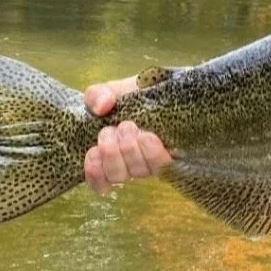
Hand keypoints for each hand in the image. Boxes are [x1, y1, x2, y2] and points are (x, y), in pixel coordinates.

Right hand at [83, 76, 172, 194]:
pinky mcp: (175, 157)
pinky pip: (161, 167)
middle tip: (116, 129)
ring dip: (130, 149)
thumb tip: (102, 106)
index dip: (95, 172)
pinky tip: (147, 137)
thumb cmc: (134, 94)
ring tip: (131, 127)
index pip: (98, 182)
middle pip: (117, 175)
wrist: (164, 88)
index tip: (95, 150)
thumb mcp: (111, 91)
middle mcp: (131, 163)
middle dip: (112, 152)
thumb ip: (97, 96)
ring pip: (137, 172)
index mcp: (111, 154)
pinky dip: (151, 153)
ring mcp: (152, 162)